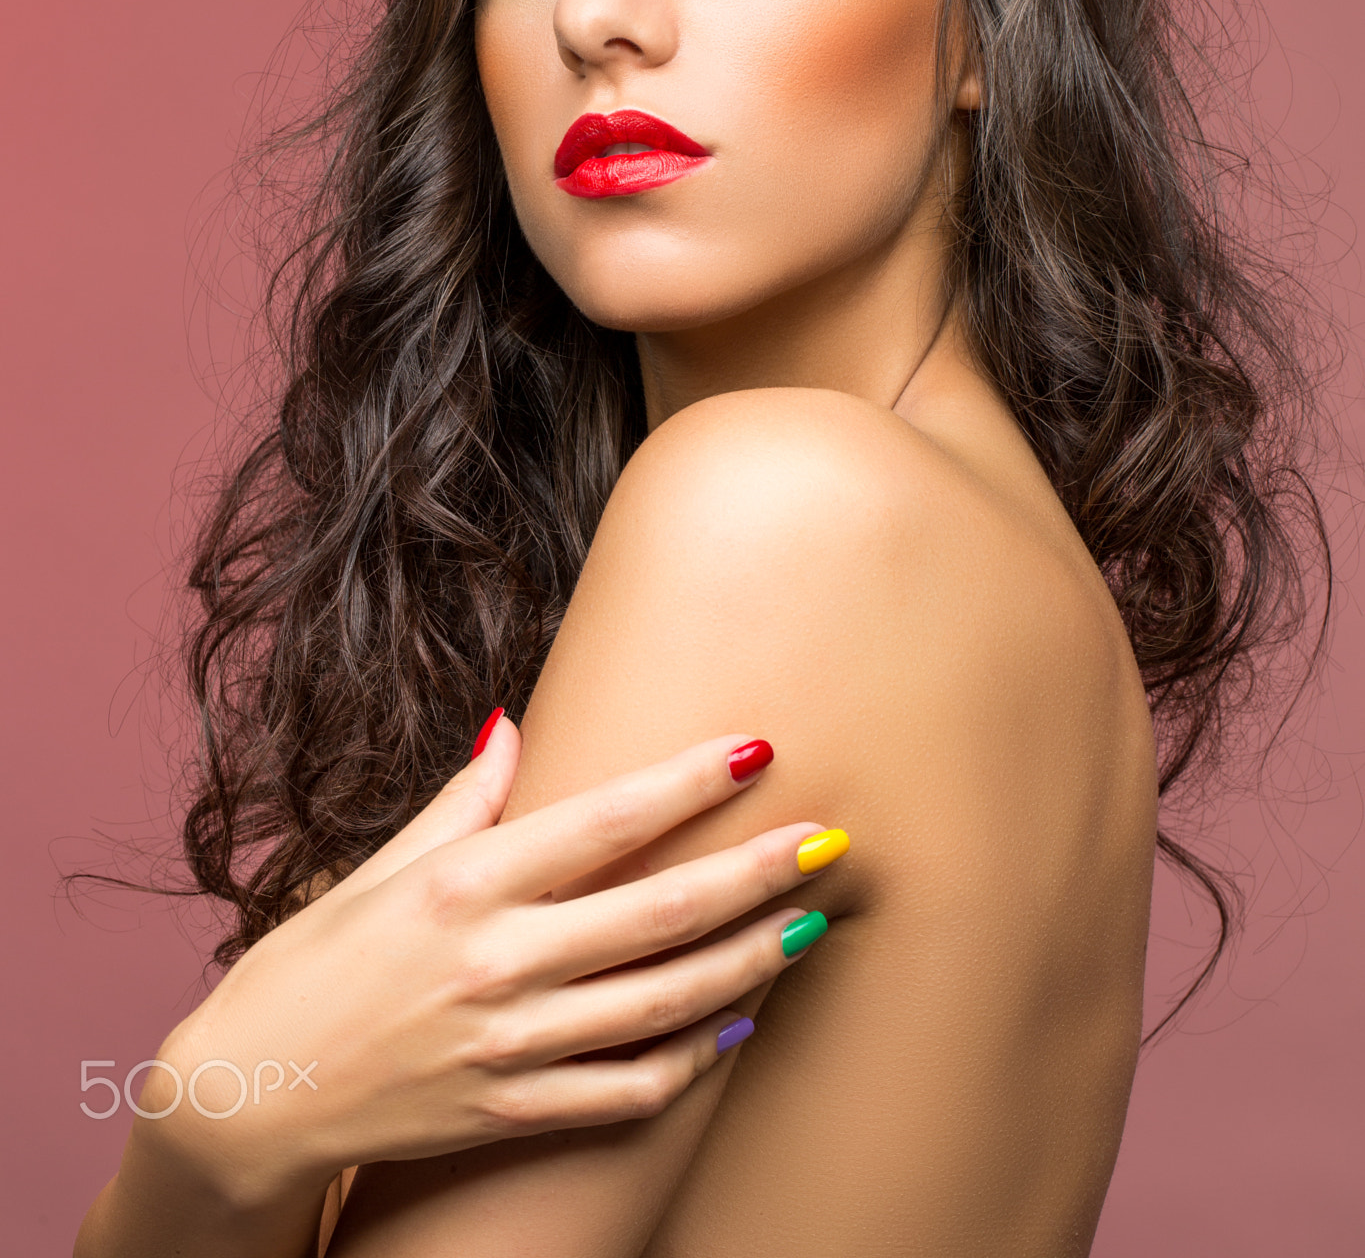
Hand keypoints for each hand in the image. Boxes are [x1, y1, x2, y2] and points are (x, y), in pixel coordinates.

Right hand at [144, 722, 842, 1213]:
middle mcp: (497, 962)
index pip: (604, 819)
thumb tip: (511, 720)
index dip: (688, 782)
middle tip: (830, 840)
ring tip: (808, 924)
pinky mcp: (512, 1113)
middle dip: (756, 873)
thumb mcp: (377, 868)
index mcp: (465, 885)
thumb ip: (462, 801)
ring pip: (663, 1002)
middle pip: (659, 912)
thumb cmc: (309, 968)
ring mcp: (510, 1046)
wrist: (244, 1102)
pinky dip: (690, 1059)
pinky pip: (627, 1090)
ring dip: (749, 962)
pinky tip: (737, 1025)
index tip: (759, 748)